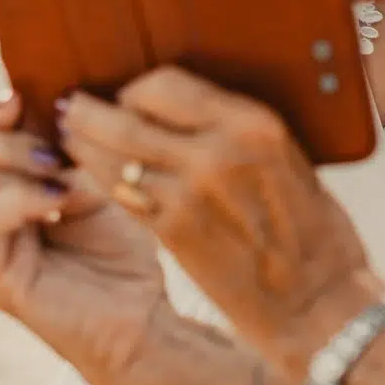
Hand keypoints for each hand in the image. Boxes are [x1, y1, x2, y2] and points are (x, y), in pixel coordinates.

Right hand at [0, 94, 191, 384]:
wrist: (144, 318)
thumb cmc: (123, 253)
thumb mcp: (93, 182)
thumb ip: (58, 150)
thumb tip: (32, 103)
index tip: (20, 99)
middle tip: (51, 154)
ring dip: (6, 168)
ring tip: (57, 176)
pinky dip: (15, 199)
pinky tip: (56, 200)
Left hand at [58, 70, 384, 378]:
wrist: (316, 300)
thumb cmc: (311, 230)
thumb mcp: (288, 159)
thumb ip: (237, 132)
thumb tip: (187, 113)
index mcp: (253, 124)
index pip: (165, 83)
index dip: (136, 89)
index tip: (125, 95)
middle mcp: (218, 150)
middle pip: (128, 115)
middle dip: (92, 112)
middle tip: (71, 107)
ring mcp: (191, 191)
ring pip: (113, 154)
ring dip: (82, 144)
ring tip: (67, 138)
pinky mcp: (173, 230)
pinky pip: (120, 193)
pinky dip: (97, 180)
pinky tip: (86, 177)